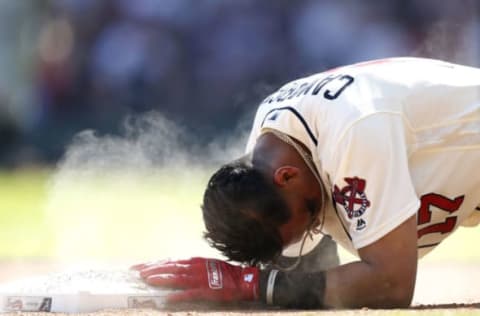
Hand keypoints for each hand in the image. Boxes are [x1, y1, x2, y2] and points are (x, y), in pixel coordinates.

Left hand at [132, 257, 258, 302]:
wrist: (244, 280)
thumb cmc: (225, 274)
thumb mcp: (205, 266)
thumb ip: (190, 268)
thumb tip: (174, 271)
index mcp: (194, 261)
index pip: (169, 261)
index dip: (153, 264)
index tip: (139, 266)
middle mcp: (195, 267)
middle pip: (169, 266)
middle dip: (152, 269)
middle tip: (136, 271)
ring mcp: (200, 278)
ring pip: (176, 277)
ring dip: (161, 278)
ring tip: (146, 280)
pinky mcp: (206, 290)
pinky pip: (189, 293)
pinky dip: (177, 296)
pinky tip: (166, 299)